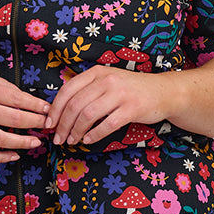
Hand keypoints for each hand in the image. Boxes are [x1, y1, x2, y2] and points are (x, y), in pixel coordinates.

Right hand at [0, 69, 50, 162]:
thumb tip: (27, 100)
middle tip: (49, 125)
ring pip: (2, 139)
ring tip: (36, 142)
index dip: (37, 106)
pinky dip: (2, 157)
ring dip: (23, 142)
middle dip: (36, 123)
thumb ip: (3, 87)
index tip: (49, 110)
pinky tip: (15, 155)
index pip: (17, 99)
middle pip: (14, 119)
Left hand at [45, 68, 174, 145]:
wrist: (163, 91)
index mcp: (97, 72)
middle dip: (63, 125)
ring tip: (72, 141)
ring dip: (76, 131)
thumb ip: (88, 90)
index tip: (49, 124)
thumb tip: (62, 110)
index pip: (67, 90)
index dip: (55, 109)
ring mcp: (120, 94)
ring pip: (88, 115)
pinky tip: (88, 140)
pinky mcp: (131, 108)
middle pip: (75, 105)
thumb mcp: (108, 81)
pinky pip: (107, 125)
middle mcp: (107, 80)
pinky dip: (94, 135)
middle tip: (59, 138)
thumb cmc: (132, 90)